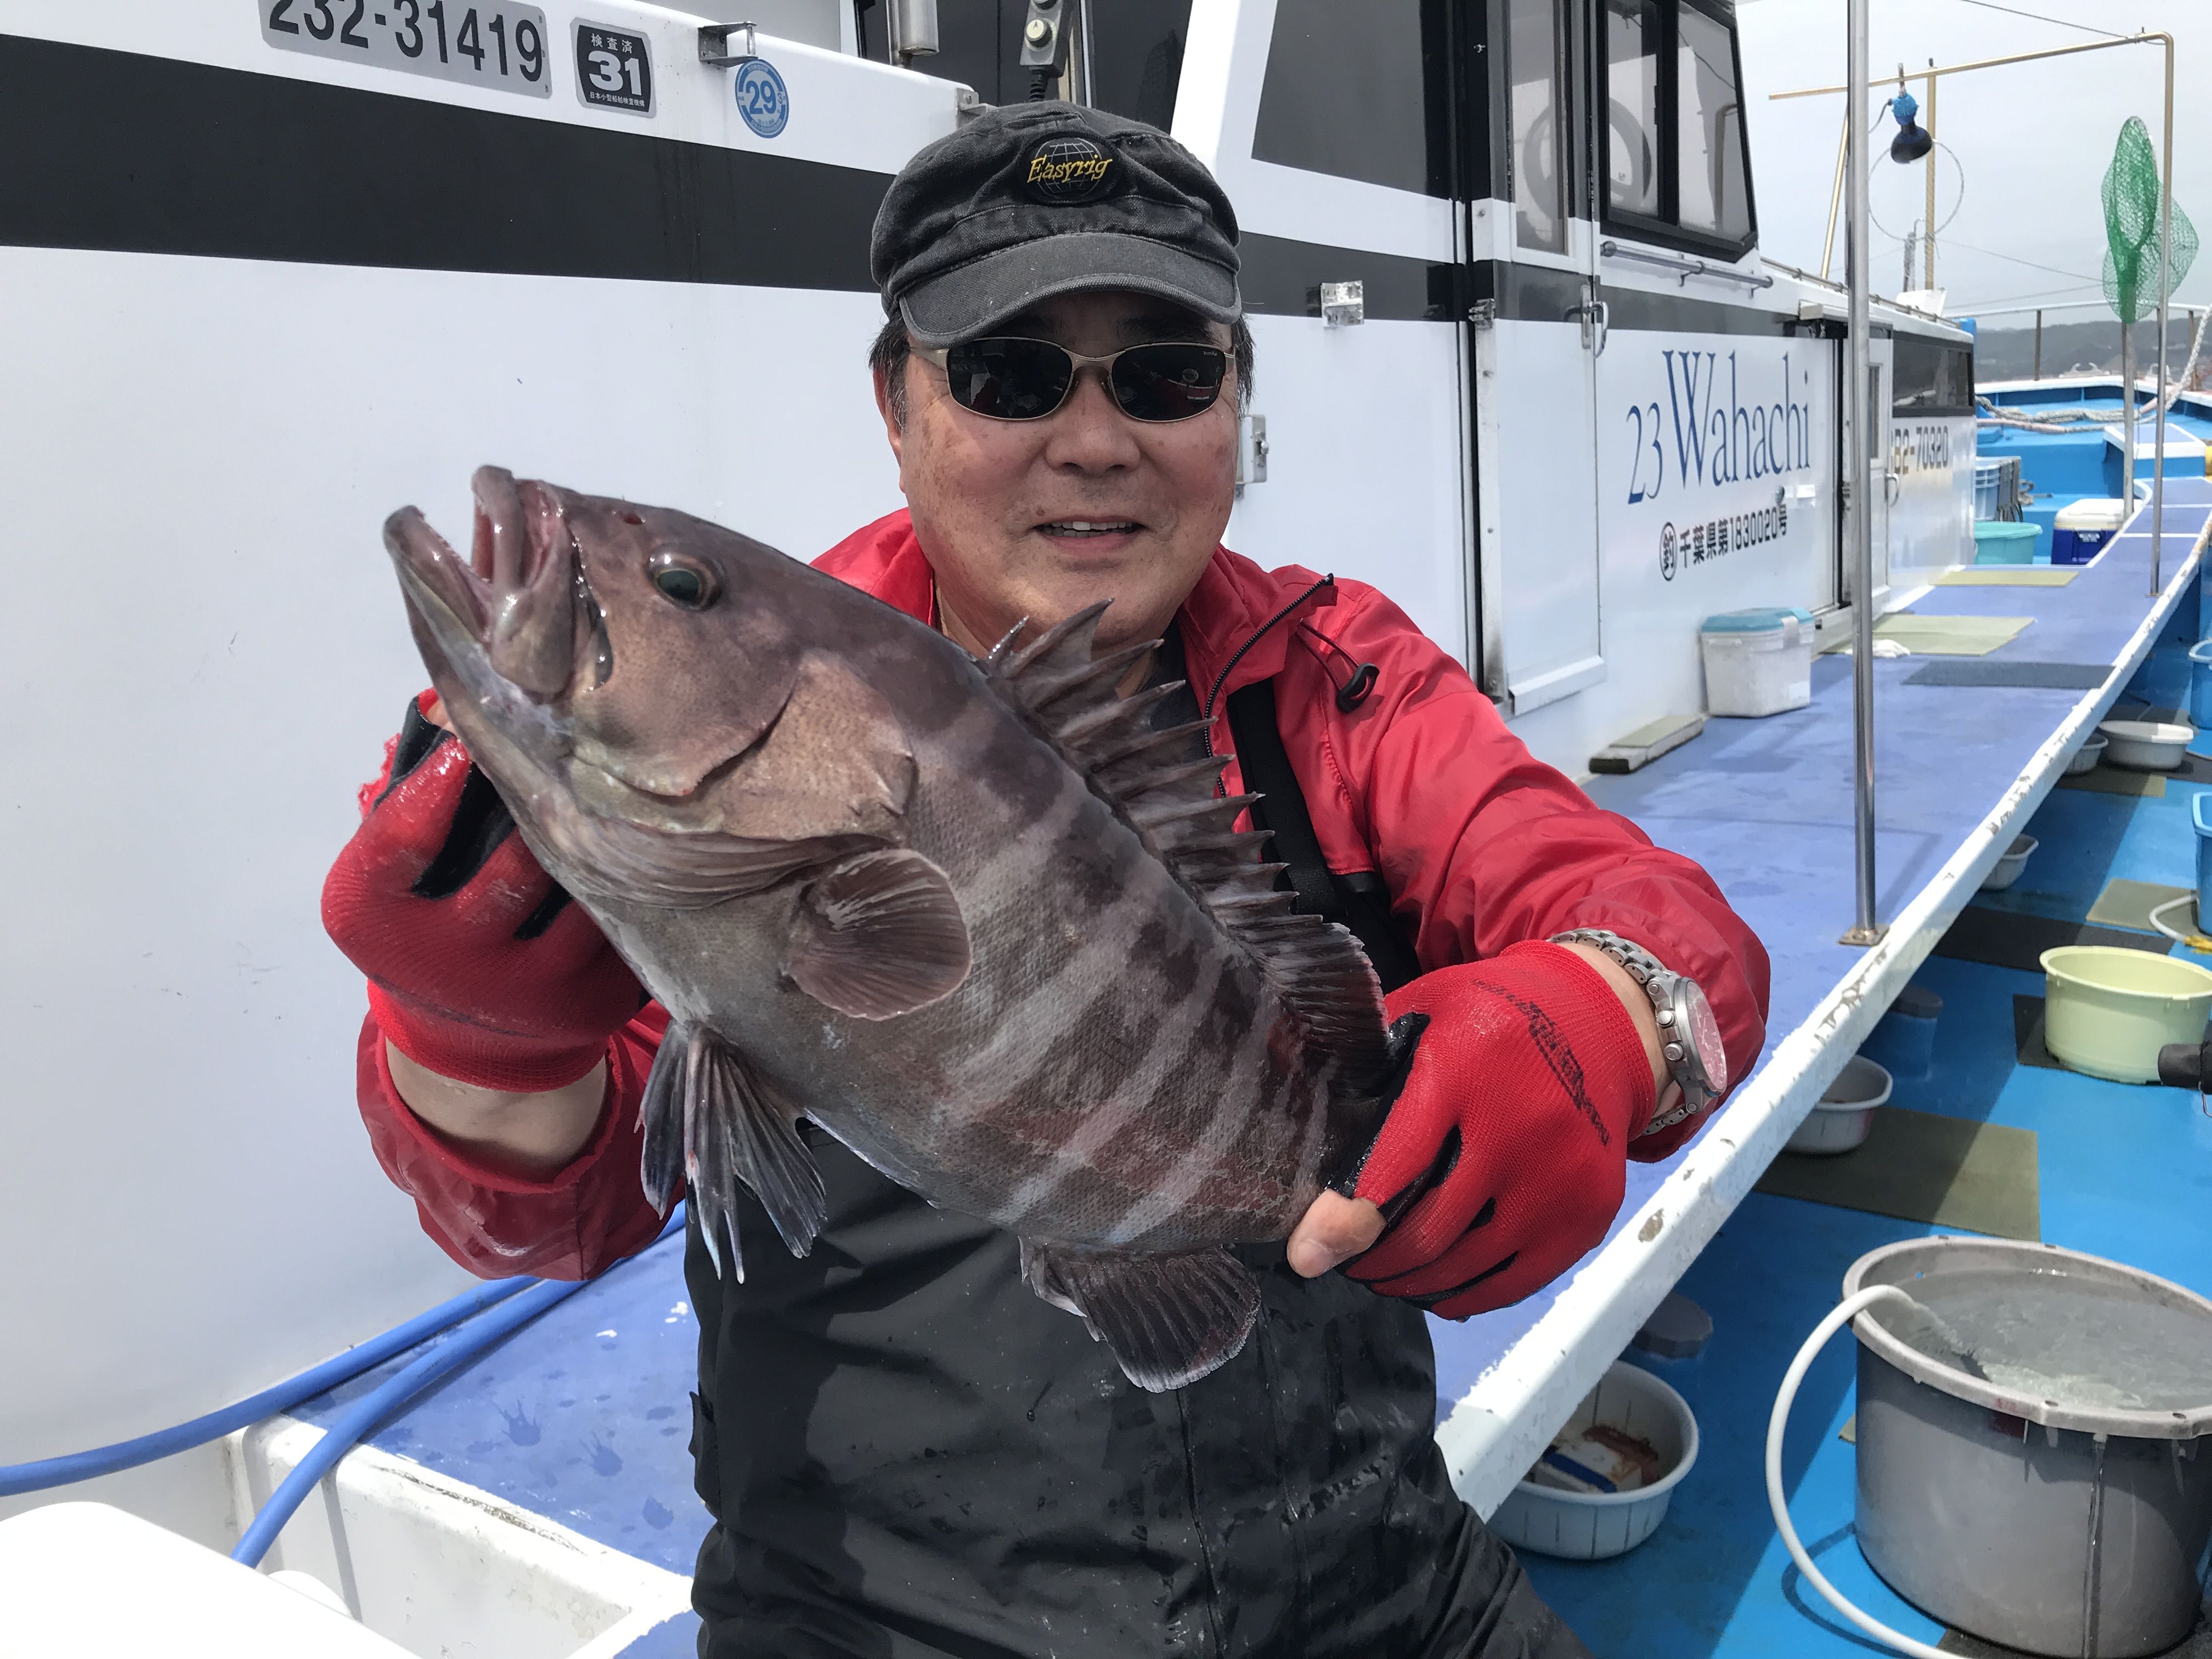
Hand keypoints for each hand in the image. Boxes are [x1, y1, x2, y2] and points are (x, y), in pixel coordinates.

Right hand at [322, 694, 643, 1091]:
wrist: (467, 1042)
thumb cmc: (426, 919)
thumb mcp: (391, 872)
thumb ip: (411, 794)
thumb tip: (454, 699)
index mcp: (372, 920)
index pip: (403, 837)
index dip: (444, 778)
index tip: (478, 732)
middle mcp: (440, 964)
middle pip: (510, 865)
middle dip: (546, 803)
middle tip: (575, 746)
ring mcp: (519, 993)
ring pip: (579, 892)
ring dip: (600, 838)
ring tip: (620, 786)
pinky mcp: (586, 1005)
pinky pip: (621, 921)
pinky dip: (632, 880)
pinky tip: (649, 844)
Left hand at [1286, 942, 1655, 1317]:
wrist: (1601, 1023)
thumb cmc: (1492, 1017)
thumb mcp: (1425, 1012)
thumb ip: (1368, 1068)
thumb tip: (1294, 1129)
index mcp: (1463, 1070)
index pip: (1393, 1168)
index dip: (1342, 1224)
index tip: (1305, 1255)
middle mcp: (1520, 1129)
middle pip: (1428, 1233)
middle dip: (1372, 1261)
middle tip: (1343, 1260)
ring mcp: (1562, 1178)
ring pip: (1468, 1267)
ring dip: (1412, 1283)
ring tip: (1383, 1274)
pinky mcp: (1589, 1214)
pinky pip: (1515, 1282)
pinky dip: (1466, 1293)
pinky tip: (1436, 1286)